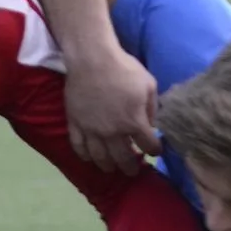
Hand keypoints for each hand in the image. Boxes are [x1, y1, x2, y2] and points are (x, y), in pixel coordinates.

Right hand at [64, 46, 157, 173]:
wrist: (92, 58)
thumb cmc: (123, 68)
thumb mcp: (148, 83)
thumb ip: (152, 107)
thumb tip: (152, 124)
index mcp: (134, 122)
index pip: (148, 145)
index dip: (154, 150)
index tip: (155, 151)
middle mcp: (113, 132)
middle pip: (123, 158)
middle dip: (130, 167)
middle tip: (132, 171)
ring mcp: (92, 131)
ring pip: (100, 158)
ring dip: (108, 166)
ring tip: (111, 169)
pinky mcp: (75, 124)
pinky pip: (78, 147)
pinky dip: (85, 156)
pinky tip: (89, 158)